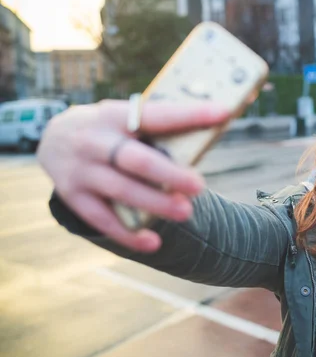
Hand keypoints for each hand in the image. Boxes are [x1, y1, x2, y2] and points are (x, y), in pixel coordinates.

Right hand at [37, 99, 228, 252]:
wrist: (52, 138)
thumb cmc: (109, 129)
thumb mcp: (126, 115)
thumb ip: (162, 123)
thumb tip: (218, 121)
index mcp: (115, 115)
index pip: (156, 114)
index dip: (190, 114)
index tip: (223, 113)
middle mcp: (95, 141)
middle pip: (136, 160)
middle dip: (169, 174)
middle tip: (199, 186)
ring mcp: (82, 171)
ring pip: (122, 191)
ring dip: (155, 204)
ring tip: (186, 212)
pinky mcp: (75, 197)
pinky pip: (102, 220)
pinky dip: (128, 234)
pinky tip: (153, 243)